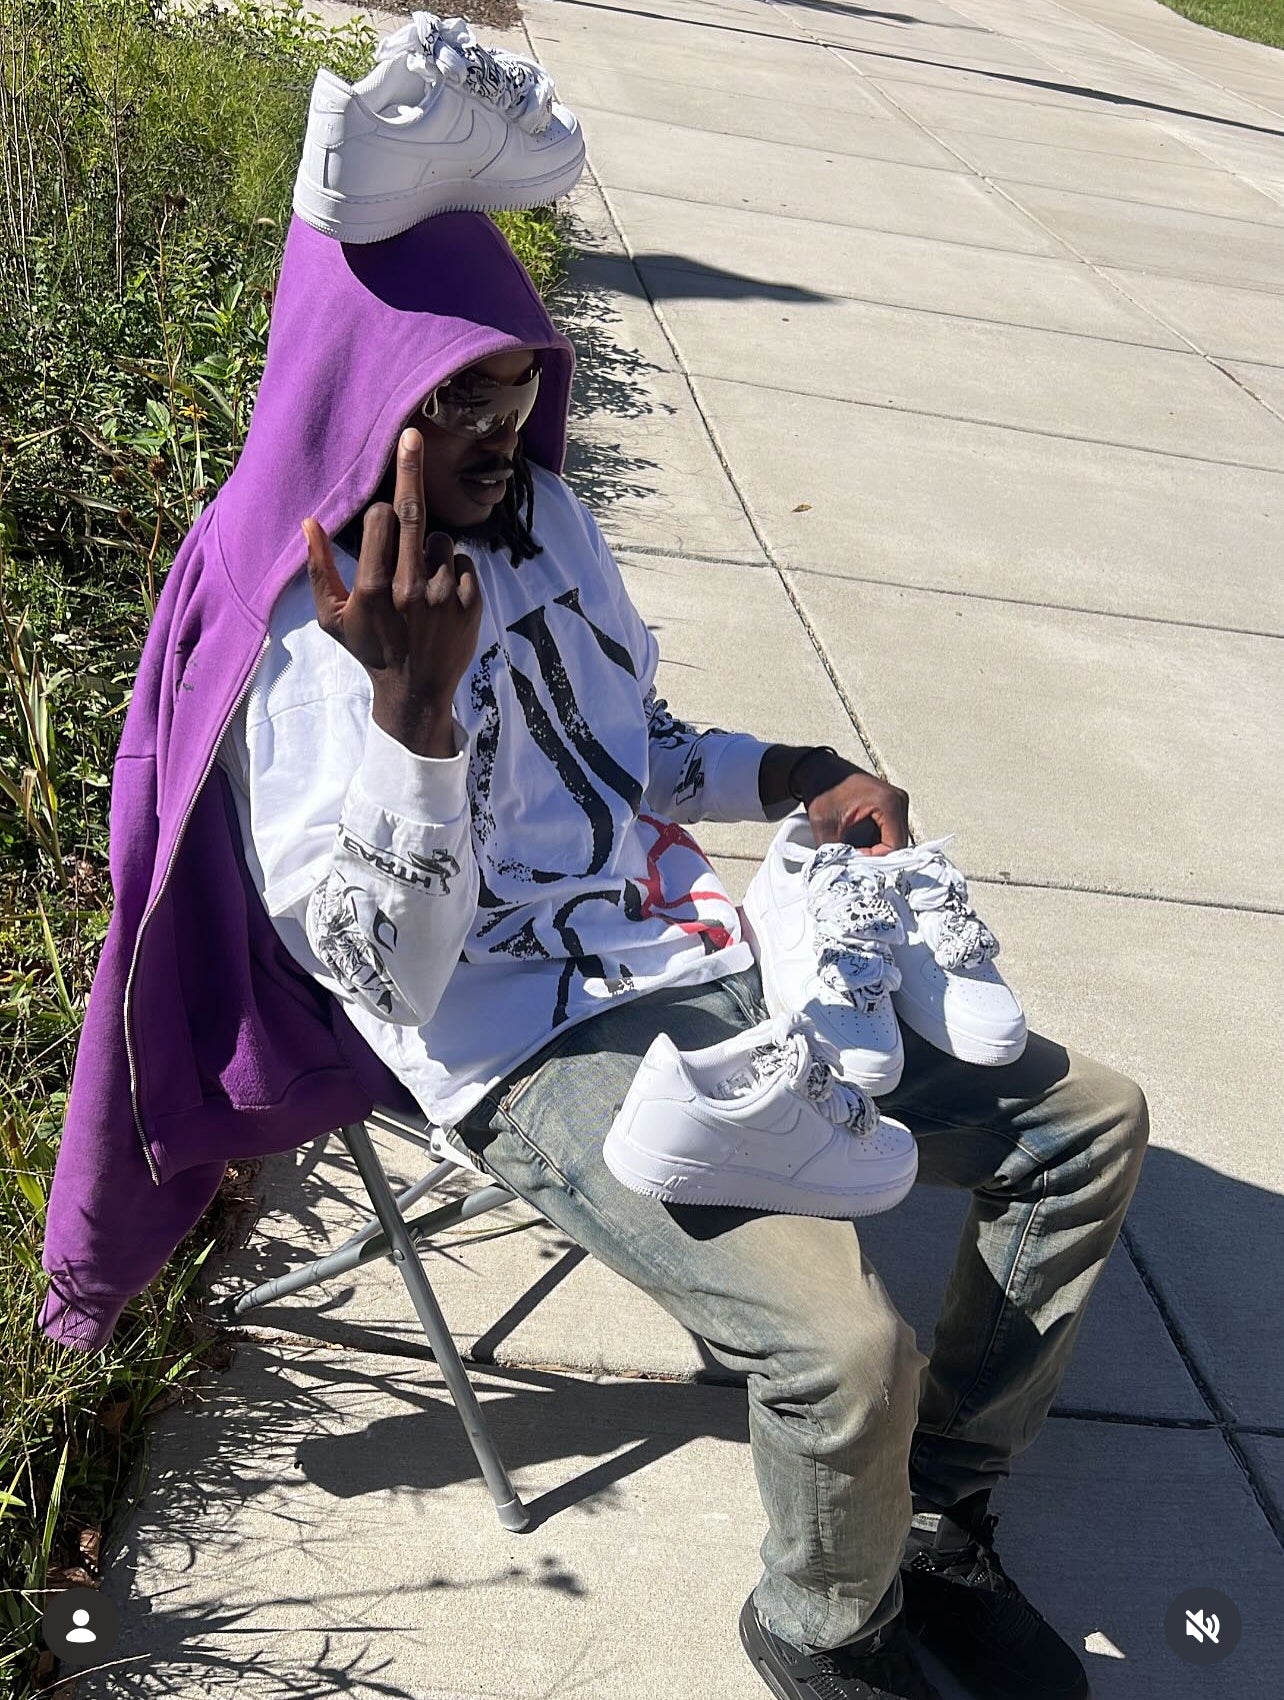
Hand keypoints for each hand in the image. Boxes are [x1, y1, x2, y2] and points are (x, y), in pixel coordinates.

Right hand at [302, 429, 482, 754]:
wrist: (416, 691)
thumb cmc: (369, 648)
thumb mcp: (332, 616)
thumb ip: (317, 568)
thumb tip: (308, 521)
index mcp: (374, 588)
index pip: (380, 519)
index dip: (379, 515)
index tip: (379, 523)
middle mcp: (411, 588)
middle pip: (411, 513)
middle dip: (410, 469)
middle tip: (413, 434)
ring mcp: (445, 595)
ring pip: (441, 541)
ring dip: (431, 551)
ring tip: (421, 586)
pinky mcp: (472, 602)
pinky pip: (464, 561)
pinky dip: (454, 571)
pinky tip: (441, 598)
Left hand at [796, 752, 909, 855]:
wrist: (816, 768)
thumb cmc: (822, 789)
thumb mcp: (825, 824)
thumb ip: (836, 853)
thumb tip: (843, 877)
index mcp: (889, 804)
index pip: (893, 847)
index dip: (874, 860)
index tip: (853, 862)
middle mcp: (900, 802)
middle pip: (897, 845)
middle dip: (876, 858)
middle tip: (853, 864)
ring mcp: (897, 803)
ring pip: (894, 841)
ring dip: (876, 852)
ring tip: (854, 856)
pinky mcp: (890, 806)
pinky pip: (889, 833)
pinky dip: (876, 844)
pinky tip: (859, 848)